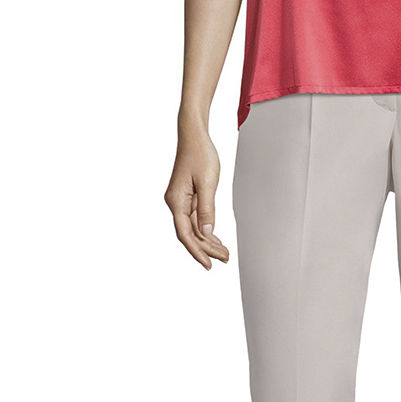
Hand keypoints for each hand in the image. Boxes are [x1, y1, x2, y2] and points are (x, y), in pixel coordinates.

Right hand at [165, 125, 231, 269]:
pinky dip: (206, 230)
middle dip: (207, 249)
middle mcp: (175, 203)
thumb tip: (207, 232)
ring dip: (208, 241)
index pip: (185, 234)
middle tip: (225, 259)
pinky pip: (195, 219)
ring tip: (224, 253)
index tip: (208, 264)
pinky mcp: (187, 197)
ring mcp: (181, 201)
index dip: (197, 251)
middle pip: (190, 234)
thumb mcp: (207, 182)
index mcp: (176, 201)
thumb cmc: (200, 154)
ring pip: (194, 228)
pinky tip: (215, 239)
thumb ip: (207, 209)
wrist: (194, 136)